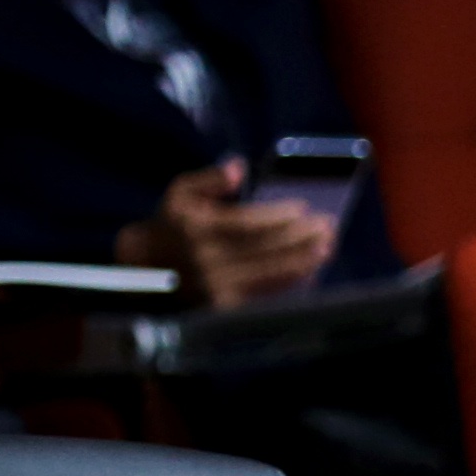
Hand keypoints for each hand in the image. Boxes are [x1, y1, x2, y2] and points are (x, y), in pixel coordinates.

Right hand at [124, 162, 336, 305]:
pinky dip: (290, 283)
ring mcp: (215, 288)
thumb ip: (210, 179)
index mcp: (197, 230)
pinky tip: (310, 271)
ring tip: (327, 248)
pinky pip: (264, 295)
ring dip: (303, 261)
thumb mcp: (181, 193)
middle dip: (301, 238)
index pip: (247, 223)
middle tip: (328, 226)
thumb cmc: (173, 224)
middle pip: (264, 249)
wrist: (146, 268)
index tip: (304, 208)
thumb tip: (239, 167)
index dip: (278, 216)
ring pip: (269, 273)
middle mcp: (206, 261)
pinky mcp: (223, 308)